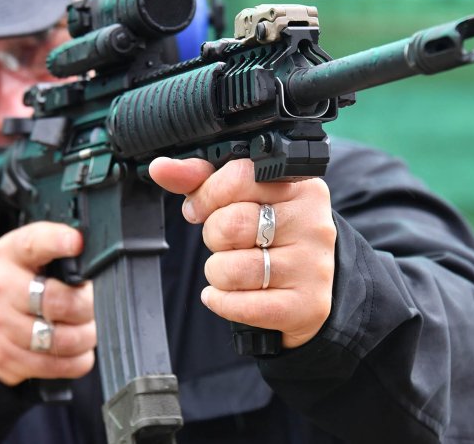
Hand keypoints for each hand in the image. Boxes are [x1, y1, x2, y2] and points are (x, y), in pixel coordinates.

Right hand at [0, 222, 95, 385]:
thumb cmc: (15, 277)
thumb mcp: (28, 251)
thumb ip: (56, 247)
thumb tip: (88, 249)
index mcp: (9, 254)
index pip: (33, 244)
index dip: (58, 241)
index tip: (76, 243)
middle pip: (62, 302)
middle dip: (90, 306)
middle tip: (93, 305)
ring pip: (63, 340)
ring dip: (87, 337)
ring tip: (87, 328)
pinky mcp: (2, 358)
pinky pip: (55, 366)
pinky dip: (76, 361)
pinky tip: (77, 350)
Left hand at [149, 157, 335, 348]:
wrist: (310, 286)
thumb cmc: (272, 234)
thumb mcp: (243, 199)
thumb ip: (201, 179)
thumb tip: (161, 168)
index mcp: (300, 187)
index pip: (240, 177)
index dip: (208, 195)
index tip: (201, 208)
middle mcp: (312, 223)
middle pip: (231, 225)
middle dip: (213, 236)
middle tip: (225, 241)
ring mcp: (312, 266)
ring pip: (232, 269)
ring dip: (218, 273)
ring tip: (232, 268)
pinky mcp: (305, 304)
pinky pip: (242, 306)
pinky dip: (223, 302)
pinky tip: (227, 294)